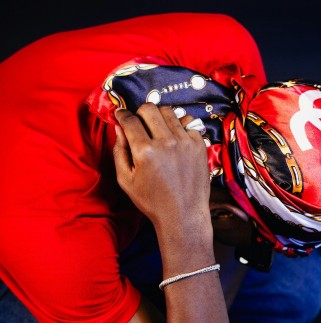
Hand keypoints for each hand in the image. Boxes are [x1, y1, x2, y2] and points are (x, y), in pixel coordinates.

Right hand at [113, 105, 211, 239]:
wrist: (183, 214)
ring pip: (169, 112)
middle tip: (139, 123)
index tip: (120, 115)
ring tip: (157, 129)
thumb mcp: (126, 180)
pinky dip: (178, 127)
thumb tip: (119, 128)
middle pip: (150, 109)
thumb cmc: (152, 201)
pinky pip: (188, 123)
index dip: (122, 114)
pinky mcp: (199, 145)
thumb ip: (119, 151)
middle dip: (140, 112)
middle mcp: (166, 142)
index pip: (130, 120)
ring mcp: (185, 142)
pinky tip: (174, 139)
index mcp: (145, 151)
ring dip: (159, 117)